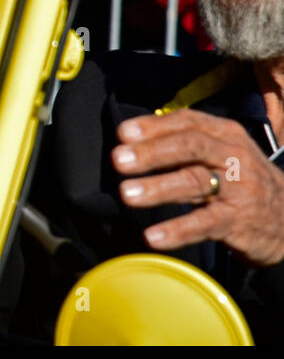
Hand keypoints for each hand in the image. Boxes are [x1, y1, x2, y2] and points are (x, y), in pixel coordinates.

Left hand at [113, 110, 283, 266]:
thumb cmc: (239, 179)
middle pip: (190, 147)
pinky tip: (153, 236)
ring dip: (158, 188)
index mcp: (224, 134)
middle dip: (152, 153)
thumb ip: (181, 144)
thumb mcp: (219, 153)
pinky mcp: (238, 221)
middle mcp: (233, 156)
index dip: (153, 126)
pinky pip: (205, 224)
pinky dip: (178, 230)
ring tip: (127, 194)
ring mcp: (238, 189)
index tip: (122, 134)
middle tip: (119, 160)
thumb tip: (129, 140)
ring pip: (196, 182)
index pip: (187, 122)